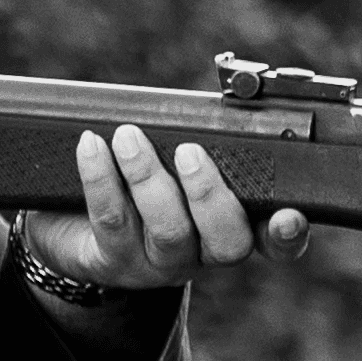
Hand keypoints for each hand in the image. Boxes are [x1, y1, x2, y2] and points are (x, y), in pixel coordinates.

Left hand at [19, 124, 310, 291]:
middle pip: (227, 242)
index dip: (287, 234)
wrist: (72, 223)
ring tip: (128, 138)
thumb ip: (205, 142)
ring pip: (169, 231)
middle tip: (189, 153)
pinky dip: (102, 179)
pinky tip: (91, 147)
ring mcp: (160, 264)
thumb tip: (221, 96)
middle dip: (210, 195)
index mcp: (230, 227)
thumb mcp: (176, 159)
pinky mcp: (114, 262)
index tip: (288, 214)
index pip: (272, 240)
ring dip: (149, 178)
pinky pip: (113, 222)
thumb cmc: (139, 179)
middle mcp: (203, 253)